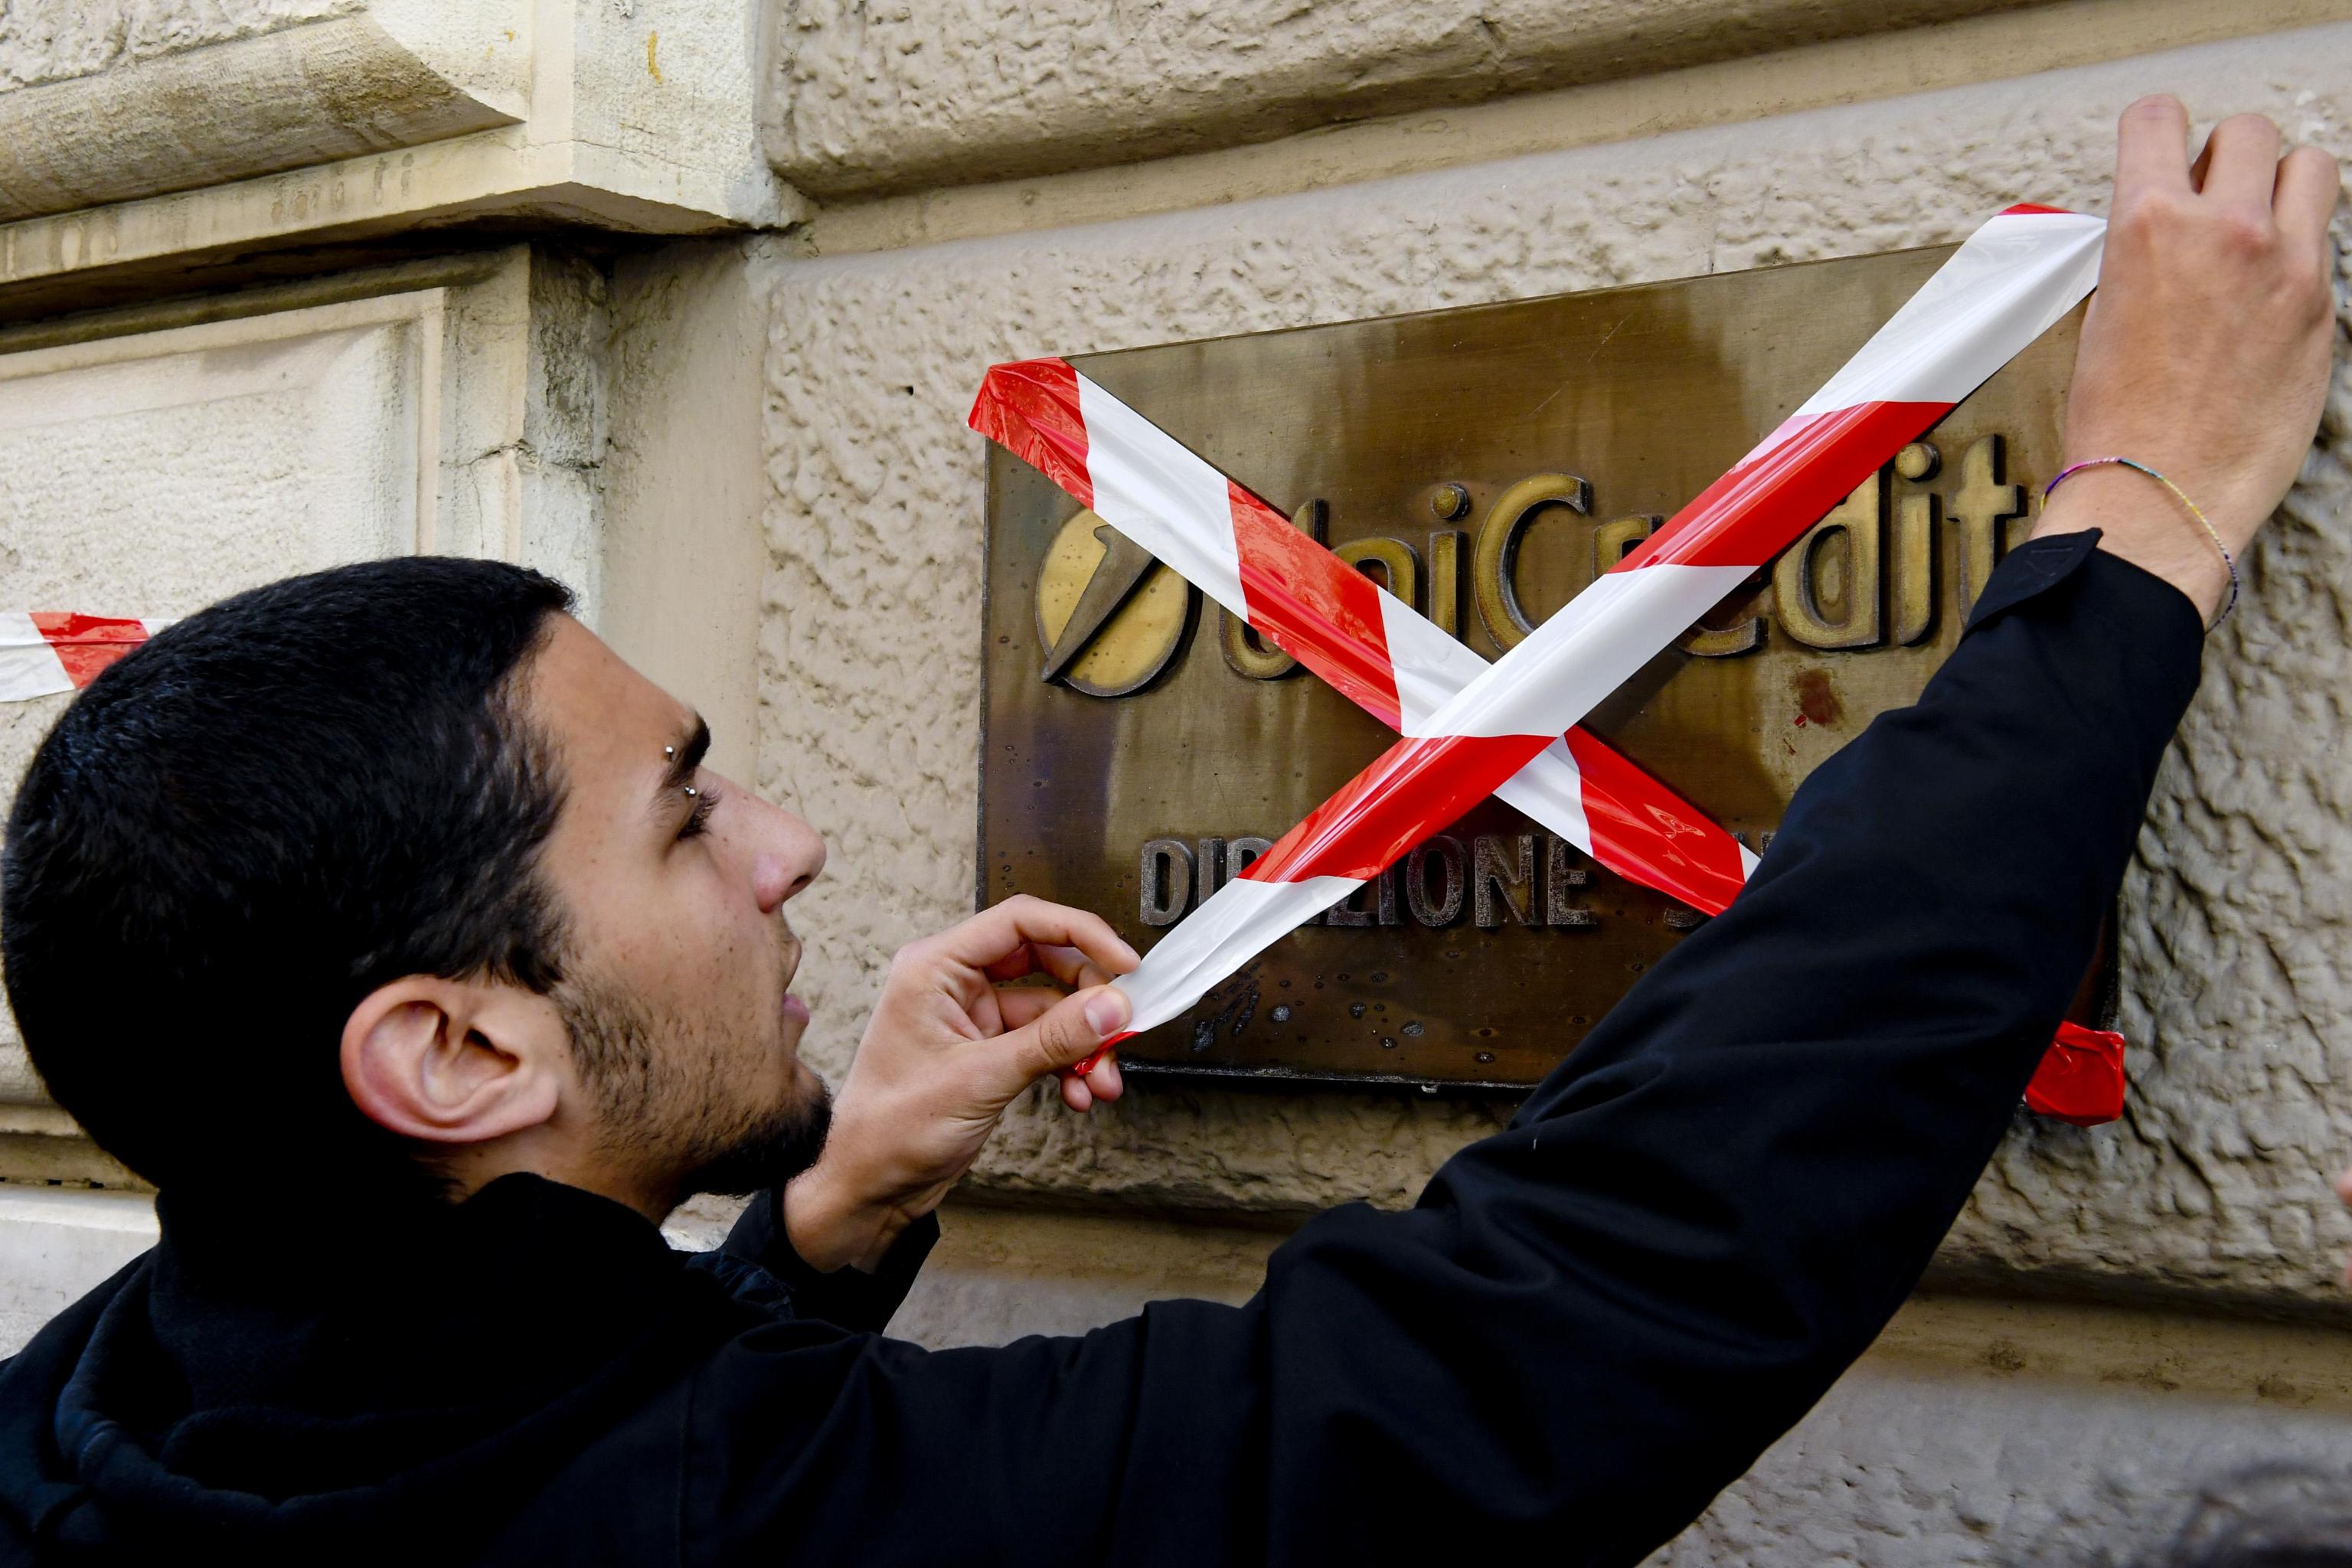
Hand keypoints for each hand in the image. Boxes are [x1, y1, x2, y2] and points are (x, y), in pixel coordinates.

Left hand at [783, 896, 1138, 1271]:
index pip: (1021, 922)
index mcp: (934, 967)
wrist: (868, 1189)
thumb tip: (1110, 1007)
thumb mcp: (978, 1080)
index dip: (1081, 934)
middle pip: (1045, 960)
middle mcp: (954, 983)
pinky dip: (1068, 1064)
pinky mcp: (987, 1050)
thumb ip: (1050, 1040)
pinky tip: (1080, 1092)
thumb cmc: (889, 1131)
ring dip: (1084, 1042)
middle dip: (1088, 999)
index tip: (1124, 964)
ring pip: (1051, 1008)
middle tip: (1121, 1026)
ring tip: (1101, 1078)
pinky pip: (1044, 1041)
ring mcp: (972, 1017)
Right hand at [2035, 97, 2340, 619]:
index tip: (2157, 146)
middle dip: (2225, 157)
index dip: (2154, 131)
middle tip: (2209, 196)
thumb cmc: (2117, 425)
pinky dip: (2299, 252)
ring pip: (2311, 168)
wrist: (2160, 495)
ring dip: (2282, 186)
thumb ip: (2143, 251)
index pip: (2159, 119)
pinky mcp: (2323, 308)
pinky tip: (2267, 294)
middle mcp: (2225, 231)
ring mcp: (2286, 266)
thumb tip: (2165, 228)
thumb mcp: (2102, 315)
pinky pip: (2323, 244)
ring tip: (2257, 227)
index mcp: (2150, 226)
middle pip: (2248, 133)